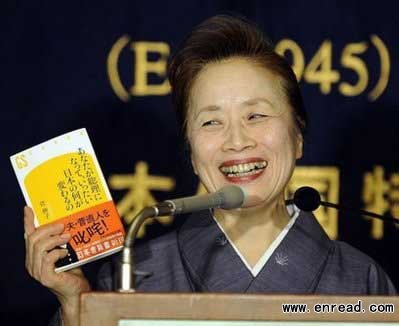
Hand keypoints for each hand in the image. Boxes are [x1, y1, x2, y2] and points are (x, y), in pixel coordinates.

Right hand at [24, 206, 90, 322]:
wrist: (77, 290)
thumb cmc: (72, 270)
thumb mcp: (66, 251)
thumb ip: (62, 240)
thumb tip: (66, 224)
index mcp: (35, 255)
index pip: (28, 235)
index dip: (28, 221)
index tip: (29, 208)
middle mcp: (32, 263)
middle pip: (33, 239)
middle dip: (48, 229)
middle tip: (62, 225)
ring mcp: (37, 271)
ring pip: (39, 247)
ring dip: (55, 239)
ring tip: (67, 237)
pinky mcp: (45, 277)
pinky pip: (47, 258)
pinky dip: (57, 252)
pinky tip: (65, 253)